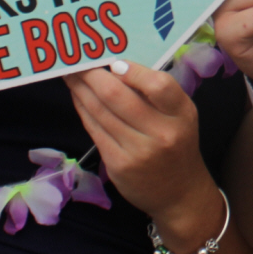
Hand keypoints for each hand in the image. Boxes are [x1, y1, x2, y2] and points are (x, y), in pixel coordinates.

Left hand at [67, 61, 222, 244]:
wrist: (179, 193)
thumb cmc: (176, 144)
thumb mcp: (179, 116)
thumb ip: (155, 94)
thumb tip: (115, 64)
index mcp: (181, 114)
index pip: (158, 85)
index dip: (132, 70)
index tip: (113, 60)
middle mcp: (162, 133)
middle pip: (118, 96)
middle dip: (92, 75)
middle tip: (77, 60)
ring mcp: (138, 151)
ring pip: (100, 111)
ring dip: (81, 89)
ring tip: (71, 75)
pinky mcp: (118, 165)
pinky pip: (95, 130)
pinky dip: (83, 109)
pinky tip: (78, 97)